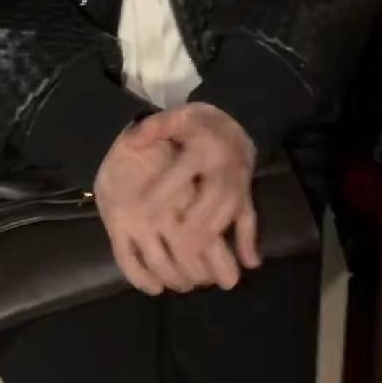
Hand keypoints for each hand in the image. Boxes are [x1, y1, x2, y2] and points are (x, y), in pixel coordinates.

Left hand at [94, 104, 257, 296]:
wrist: (239, 117)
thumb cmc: (200, 124)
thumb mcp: (176, 117)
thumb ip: (154, 128)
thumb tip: (130, 139)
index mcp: (202, 151)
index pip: (180, 175)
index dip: (161, 194)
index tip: (141, 212)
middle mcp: (222, 170)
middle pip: (208, 202)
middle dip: (190, 228)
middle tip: (171, 249)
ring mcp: (238, 185)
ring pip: (227, 216)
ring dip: (212, 241)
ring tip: (193, 265)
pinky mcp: (247, 194)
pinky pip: (251, 218)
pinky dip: (249, 240)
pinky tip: (248, 262)